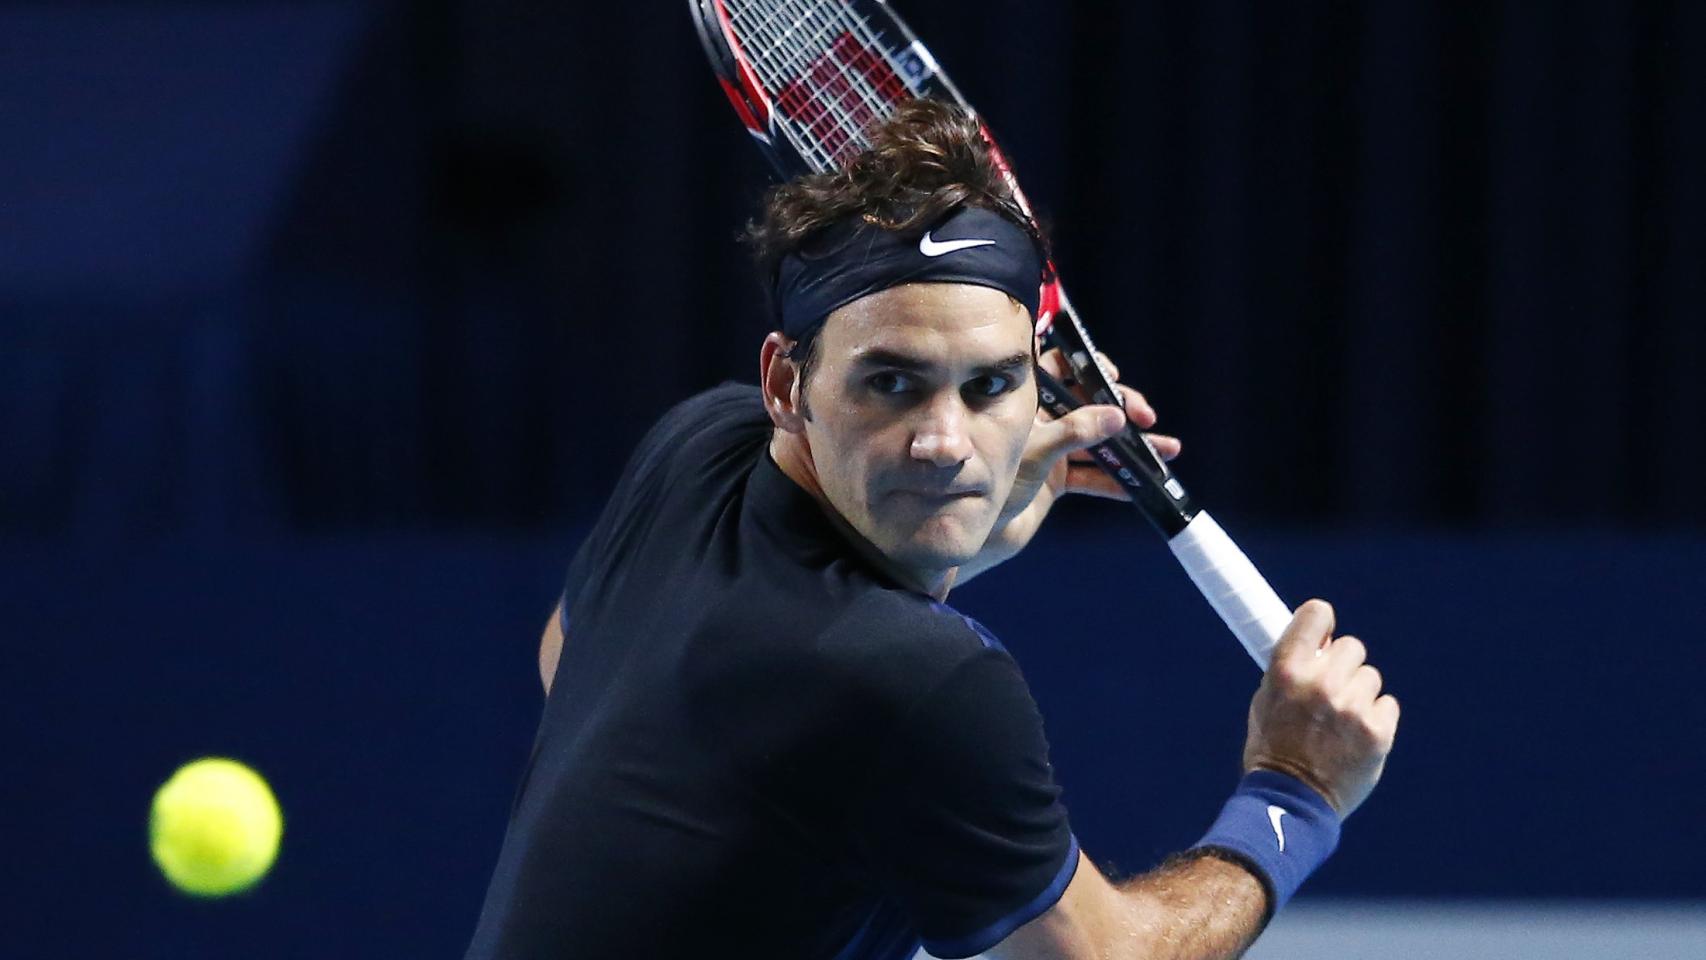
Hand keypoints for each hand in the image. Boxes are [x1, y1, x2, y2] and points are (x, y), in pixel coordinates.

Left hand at [961, 351, 1179, 582]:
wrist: (977, 536)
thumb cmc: (990, 484)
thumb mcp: (1034, 452)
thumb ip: (1073, 432)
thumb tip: (1116, 415)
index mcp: (1026, 401)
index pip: (1060, 368)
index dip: (1089, 368)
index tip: (1115, 377)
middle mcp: (1041, 420)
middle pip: (1089, 402)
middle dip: (1122, 408)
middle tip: (1144, 418)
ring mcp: (1051, 450)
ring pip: (1098, 440)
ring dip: (1132, 446)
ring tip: (1166, 451)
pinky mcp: (1058, 479)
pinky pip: (1094, 475)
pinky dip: (1116, 480)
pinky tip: (1140, 487)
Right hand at [1241, 600, 1399, 817]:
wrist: (1293, 800)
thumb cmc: (1273, 747)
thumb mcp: (1265, 700)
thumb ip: (1291, 667)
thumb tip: (1320, 641)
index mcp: (1286, 670)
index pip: (1316, 614)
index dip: (1322, 622)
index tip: (1323, 633)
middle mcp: (1320, 684)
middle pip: (1351, 646)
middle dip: (1342, 665)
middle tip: (1330, 690)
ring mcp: (1351, 708)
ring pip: (1371, 677)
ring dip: (1359, 693)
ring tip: (1340, 721)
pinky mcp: (1377, 732)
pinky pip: (1386, 704)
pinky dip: (1375, 717)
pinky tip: (1355, 736)